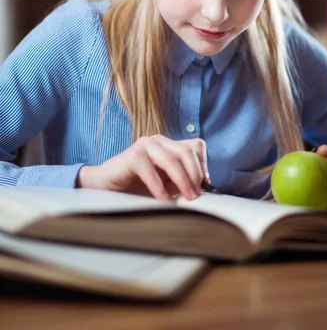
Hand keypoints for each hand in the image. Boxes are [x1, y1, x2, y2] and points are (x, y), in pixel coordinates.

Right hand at [77, 135, 208, 200]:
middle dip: (196, 175)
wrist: (104, 188)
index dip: (203, 165)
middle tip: (196, 196)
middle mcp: (158, 141)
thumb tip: (204, 188)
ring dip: (183, 181)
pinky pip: (152, 171)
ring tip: (186, 199)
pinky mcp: (132, 155)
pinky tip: (163, 201)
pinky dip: (160, 189)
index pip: (196, 146)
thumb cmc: (136, 188)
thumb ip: (182, 180)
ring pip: (173, 159)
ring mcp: (145, 145)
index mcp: (169, 144)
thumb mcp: (166, 184)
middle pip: (188, 151)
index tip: (204, 186)